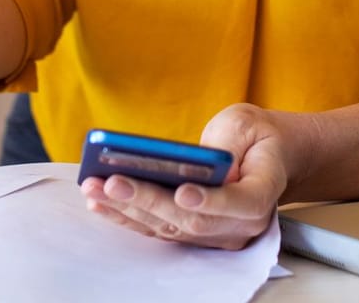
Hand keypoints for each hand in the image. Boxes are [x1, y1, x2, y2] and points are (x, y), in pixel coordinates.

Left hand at [80, 103, 288, 249]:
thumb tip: (194, 162)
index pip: (242, 203)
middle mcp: (241, 223)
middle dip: (149, 200)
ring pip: (169, 227)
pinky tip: (100, 201)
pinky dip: (127, 215)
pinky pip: (158, 229)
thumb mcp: (246, 123)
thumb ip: (225, 143)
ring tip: (94, 188)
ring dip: (128, 209)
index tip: (183, 192)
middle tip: (113, 181)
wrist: (264, 158)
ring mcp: (217, 234)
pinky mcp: (194, 235)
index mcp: (263, 191)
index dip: (213, 201)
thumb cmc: (255, 137)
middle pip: (193, 219)